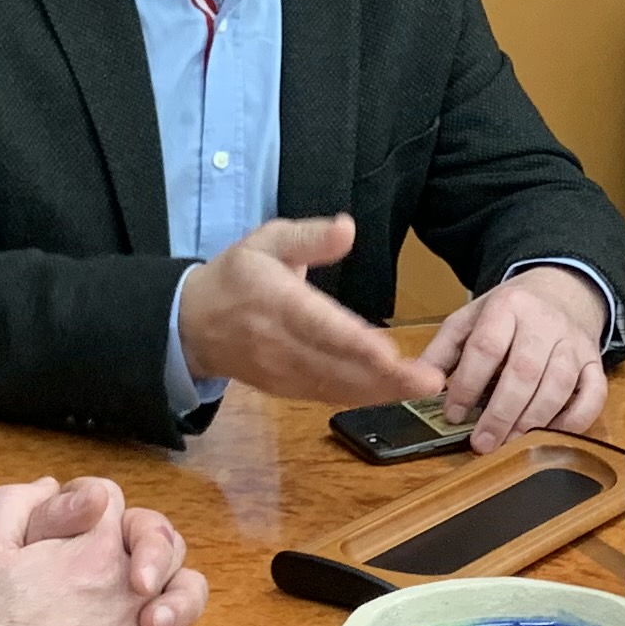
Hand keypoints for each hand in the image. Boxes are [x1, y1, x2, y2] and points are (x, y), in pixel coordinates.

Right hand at [175, 217, 445, 407]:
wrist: (192, 324)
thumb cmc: (236, 276)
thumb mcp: (265, 241)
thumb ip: (308, 237)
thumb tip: (347, 228)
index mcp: (275, 301)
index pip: (317, 326)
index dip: (353, 343)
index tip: (388, 353)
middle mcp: (279, 344)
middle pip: (336, 366)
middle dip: (385, 377)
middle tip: (432, 380)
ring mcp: (283, 372)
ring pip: (337, 388)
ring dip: (382, 392)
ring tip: (424, 388)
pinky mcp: (287, 389)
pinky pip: (329, 397)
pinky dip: (363, 398)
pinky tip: (395, 393)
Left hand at [423, 267, 610, 449]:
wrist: (562, 289)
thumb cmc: (511, 312)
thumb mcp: (470, 318)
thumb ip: (444, 350)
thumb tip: (420, 384)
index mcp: (508, 306)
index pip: (486, 347)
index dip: (468, 384)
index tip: (455, 414)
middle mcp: (544, 323)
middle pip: (524, 371)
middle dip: (501, 412)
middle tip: (483, 442)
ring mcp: (574, 343)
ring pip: (558, 385)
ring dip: (533, 420)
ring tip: (510, 442)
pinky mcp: (595, 361)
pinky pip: (594, 393)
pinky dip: (577, 418)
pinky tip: (552, 434)